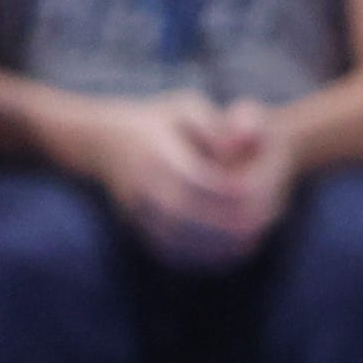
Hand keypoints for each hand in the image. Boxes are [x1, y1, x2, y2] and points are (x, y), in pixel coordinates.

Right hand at [64, 90, 273, 267]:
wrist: (101, 142)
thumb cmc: (155, 121)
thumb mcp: (185, 108)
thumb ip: (216, 126)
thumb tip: (239, 149)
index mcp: (156, 154)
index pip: (196, 180)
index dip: (228, 193)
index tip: (257, 194)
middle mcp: (142, 185)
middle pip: (187, 215)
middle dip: (227, 224)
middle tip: (262, 223)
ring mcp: (136, 209)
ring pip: (176, 238)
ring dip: (217, 244)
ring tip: (251, 239)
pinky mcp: (136, 226)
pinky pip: (167, 248)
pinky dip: (199, 255)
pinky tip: (227, 251)